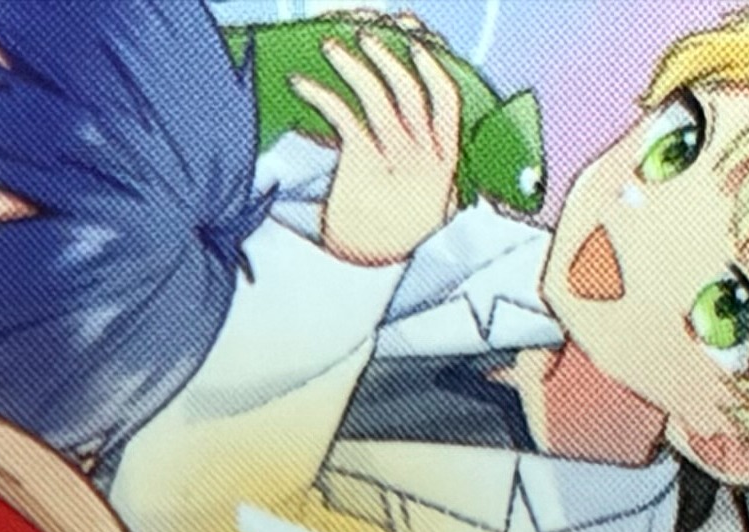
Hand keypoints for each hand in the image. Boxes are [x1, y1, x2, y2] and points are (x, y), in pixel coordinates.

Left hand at [304, 31, 465, 268]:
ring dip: (353, 64)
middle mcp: (425, 158)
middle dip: (387, 56)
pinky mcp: (362, 164)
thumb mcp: (430, 208)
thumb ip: (431, 172)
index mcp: (445, 165)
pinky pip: (342, 114)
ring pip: (378, 94)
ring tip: (331, 48)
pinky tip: (301, 84)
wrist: (372, 277)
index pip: (447, 102)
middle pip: (410, 90)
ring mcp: (396, 160)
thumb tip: (422, 136)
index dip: (433, 67)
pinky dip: (319, 92)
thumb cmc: (396, 242)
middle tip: (366, 37)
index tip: (419, 46)